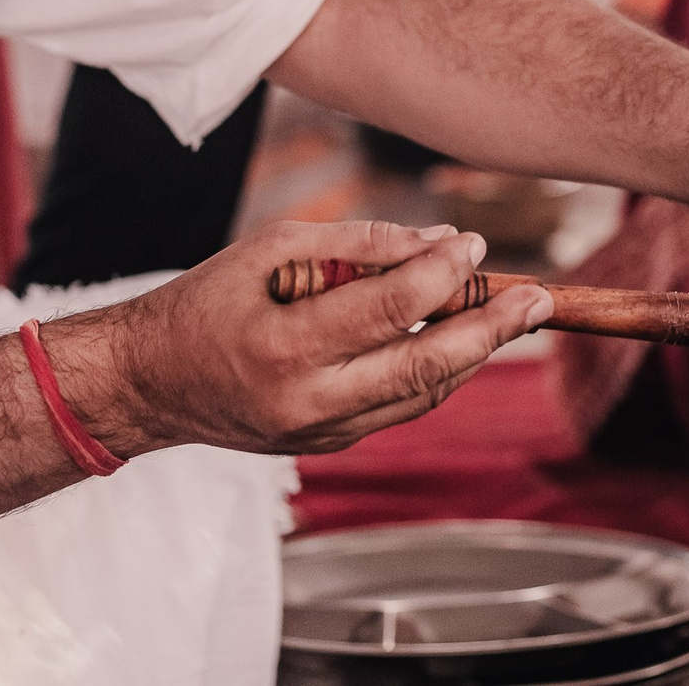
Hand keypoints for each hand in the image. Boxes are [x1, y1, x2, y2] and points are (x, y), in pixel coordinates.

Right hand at [62, 220, 551, 457]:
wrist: (149, 383)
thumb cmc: (207, 301)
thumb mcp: (270, 248)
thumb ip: (357, 244)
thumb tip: (437, 241)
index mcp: (287, 344)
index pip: (391, 307)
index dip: (444, 273)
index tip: (473, 242)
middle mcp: (307, 400)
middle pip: (425, 366)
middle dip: (491, 328)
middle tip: (538, 297)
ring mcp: (319, 433)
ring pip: (422, 395)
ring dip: (474, 354)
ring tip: (513, 313)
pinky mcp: (327, 445)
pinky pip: (399, 409)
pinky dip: (435, 373)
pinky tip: (461, 340)